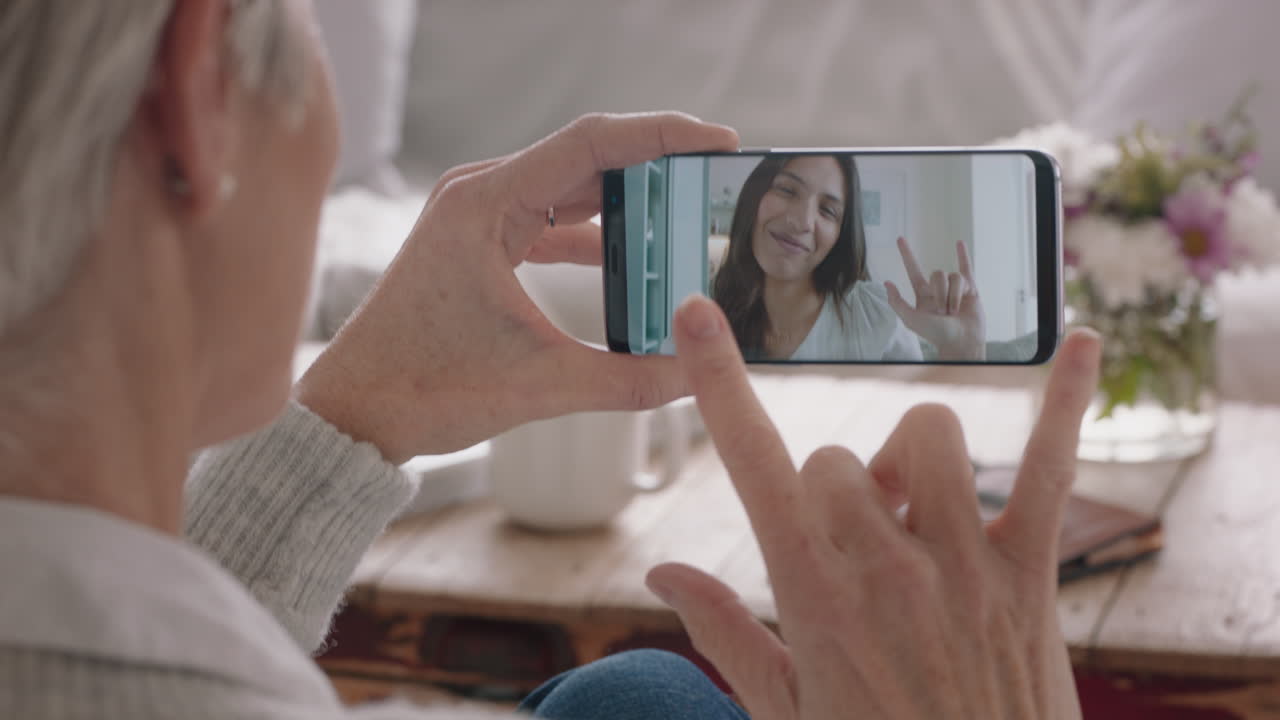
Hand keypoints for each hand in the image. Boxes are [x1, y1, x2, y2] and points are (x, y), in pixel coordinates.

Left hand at [295, 113, 738, 461]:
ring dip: (629, 206)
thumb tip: (700, 373)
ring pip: (572, 190)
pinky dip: (597, 236)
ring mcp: (477, 215)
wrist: (354, 411)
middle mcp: (480, 194)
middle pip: (587, 159)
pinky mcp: (480, 241)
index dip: (662, 136)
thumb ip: (630, 381)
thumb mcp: (540, 386)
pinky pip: (552, 221)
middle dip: (657, 169)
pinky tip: (639, 262)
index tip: (719, 143)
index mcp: (485, 205)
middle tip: (718, 184)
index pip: (590, 144)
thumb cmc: (422, 388)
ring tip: (689, 222)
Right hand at [646, 294, 1099, 719]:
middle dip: (830, 489)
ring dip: (907, 458)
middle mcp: (885, 567)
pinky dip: (1065, 401)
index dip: (718, 383)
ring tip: (910, 508)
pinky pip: (1049, 467)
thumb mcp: (780, 712)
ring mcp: (963, 564)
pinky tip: (1076, 343)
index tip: (697, 314)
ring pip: (927, 437)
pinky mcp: (1029, 572)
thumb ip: (722, 631)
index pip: (753, 464)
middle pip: (838, 457)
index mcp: (812, 596)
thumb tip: (663, 572)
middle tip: (846, 549)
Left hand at [885, 237, 985, 360]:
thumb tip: (887, 283)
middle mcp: (938, 290)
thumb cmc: (936, 334)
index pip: (913, 271)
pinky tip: (959, 243)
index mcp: (924, 295)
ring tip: (955, 312)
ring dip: (954, 295)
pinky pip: (967, 269)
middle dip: (941, 292)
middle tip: (943, 312)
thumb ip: (897, 303)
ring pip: (954, 276)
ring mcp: (955, 288)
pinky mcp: (970, 289)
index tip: (900, 239)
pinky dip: (963, 255)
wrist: (961, 341)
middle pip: (938, 274)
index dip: (907, 255)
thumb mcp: (911, 320)